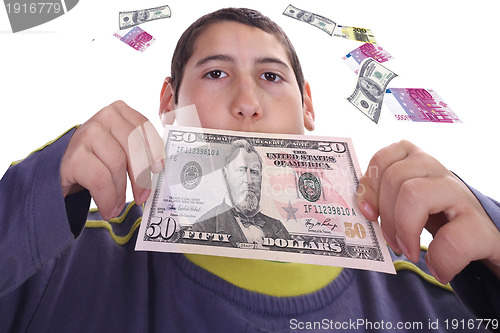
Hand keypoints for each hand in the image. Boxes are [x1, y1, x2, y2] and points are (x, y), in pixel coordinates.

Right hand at [61, 101, 164, 219]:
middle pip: (134, 145)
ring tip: (119, 206)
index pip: (143, 126)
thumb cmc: (99, 161)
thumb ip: (140, 153)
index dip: (154, 148)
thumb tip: (161, 173)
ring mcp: (86, 133)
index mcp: (119, 112)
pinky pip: (100, 179)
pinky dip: (108, 198)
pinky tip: (109, 208)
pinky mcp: (73, 155)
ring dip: (121, 192)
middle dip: (142, 175)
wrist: (61, 172)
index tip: (159, 169)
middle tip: (143, 197)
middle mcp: (103, 117)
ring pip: (118, 163)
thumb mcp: (121, 150)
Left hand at [357, 140, 499, 282]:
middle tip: (391, 241)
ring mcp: (460, 194)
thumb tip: (359, 212)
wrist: (483, 240)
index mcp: (417, 163)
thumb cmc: (439, 218)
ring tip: (409, 251)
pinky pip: (452, 239)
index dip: (369, 185)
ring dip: (405, 231)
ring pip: (415, 194)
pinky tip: (439, 268)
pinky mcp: (481, 225)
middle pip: (394, 178)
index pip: (384, 158)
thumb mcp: (409, 203)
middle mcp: (439, 171)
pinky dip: (440, 260)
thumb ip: (385, 200)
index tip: (367, 212)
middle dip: (385, 216)